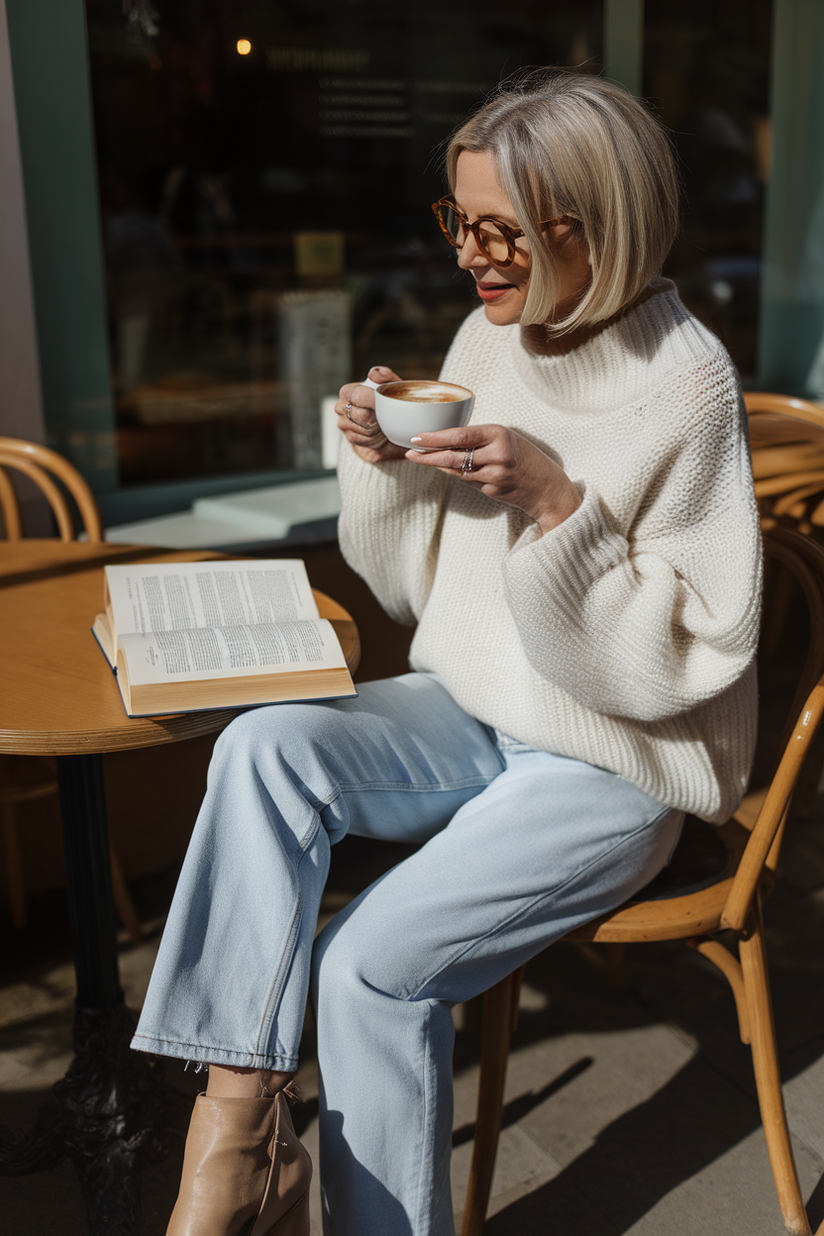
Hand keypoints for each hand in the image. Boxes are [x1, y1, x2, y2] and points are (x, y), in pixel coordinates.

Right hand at [336, 366, 407, 463]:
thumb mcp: (393, 387)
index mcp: (348, 391)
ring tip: (382, 423)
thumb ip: (386, 376)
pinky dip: (376, 438)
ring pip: (365, 429)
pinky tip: (378, 433)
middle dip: (377, 417)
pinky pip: (365, 441)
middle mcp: (341, 407)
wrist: (391, 428)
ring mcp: (343, 424)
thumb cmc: (390, 404)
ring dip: (378, 428)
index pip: (358, 395)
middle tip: (385, 416)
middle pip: (361, 415)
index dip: (374, 401)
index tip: (385, 405)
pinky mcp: (350, 439)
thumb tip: (374, 374)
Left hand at [405, 424, 581, 533]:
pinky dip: (454, 473)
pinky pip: (467, 480)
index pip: (461, 436)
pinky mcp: (492, 491)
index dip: (436, 438)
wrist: (547, 487)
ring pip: (457, 470)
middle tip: (409, 451)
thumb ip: (480, 440)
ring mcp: (495, 476)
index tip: (417, 437)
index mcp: (500, 435)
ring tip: (418, 458)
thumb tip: (447, 439)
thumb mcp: (506, 439)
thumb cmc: (525, 457)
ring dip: (436, 464)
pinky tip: (441, 468)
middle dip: (428, 454)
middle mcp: (498, 455)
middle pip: (454, 455)